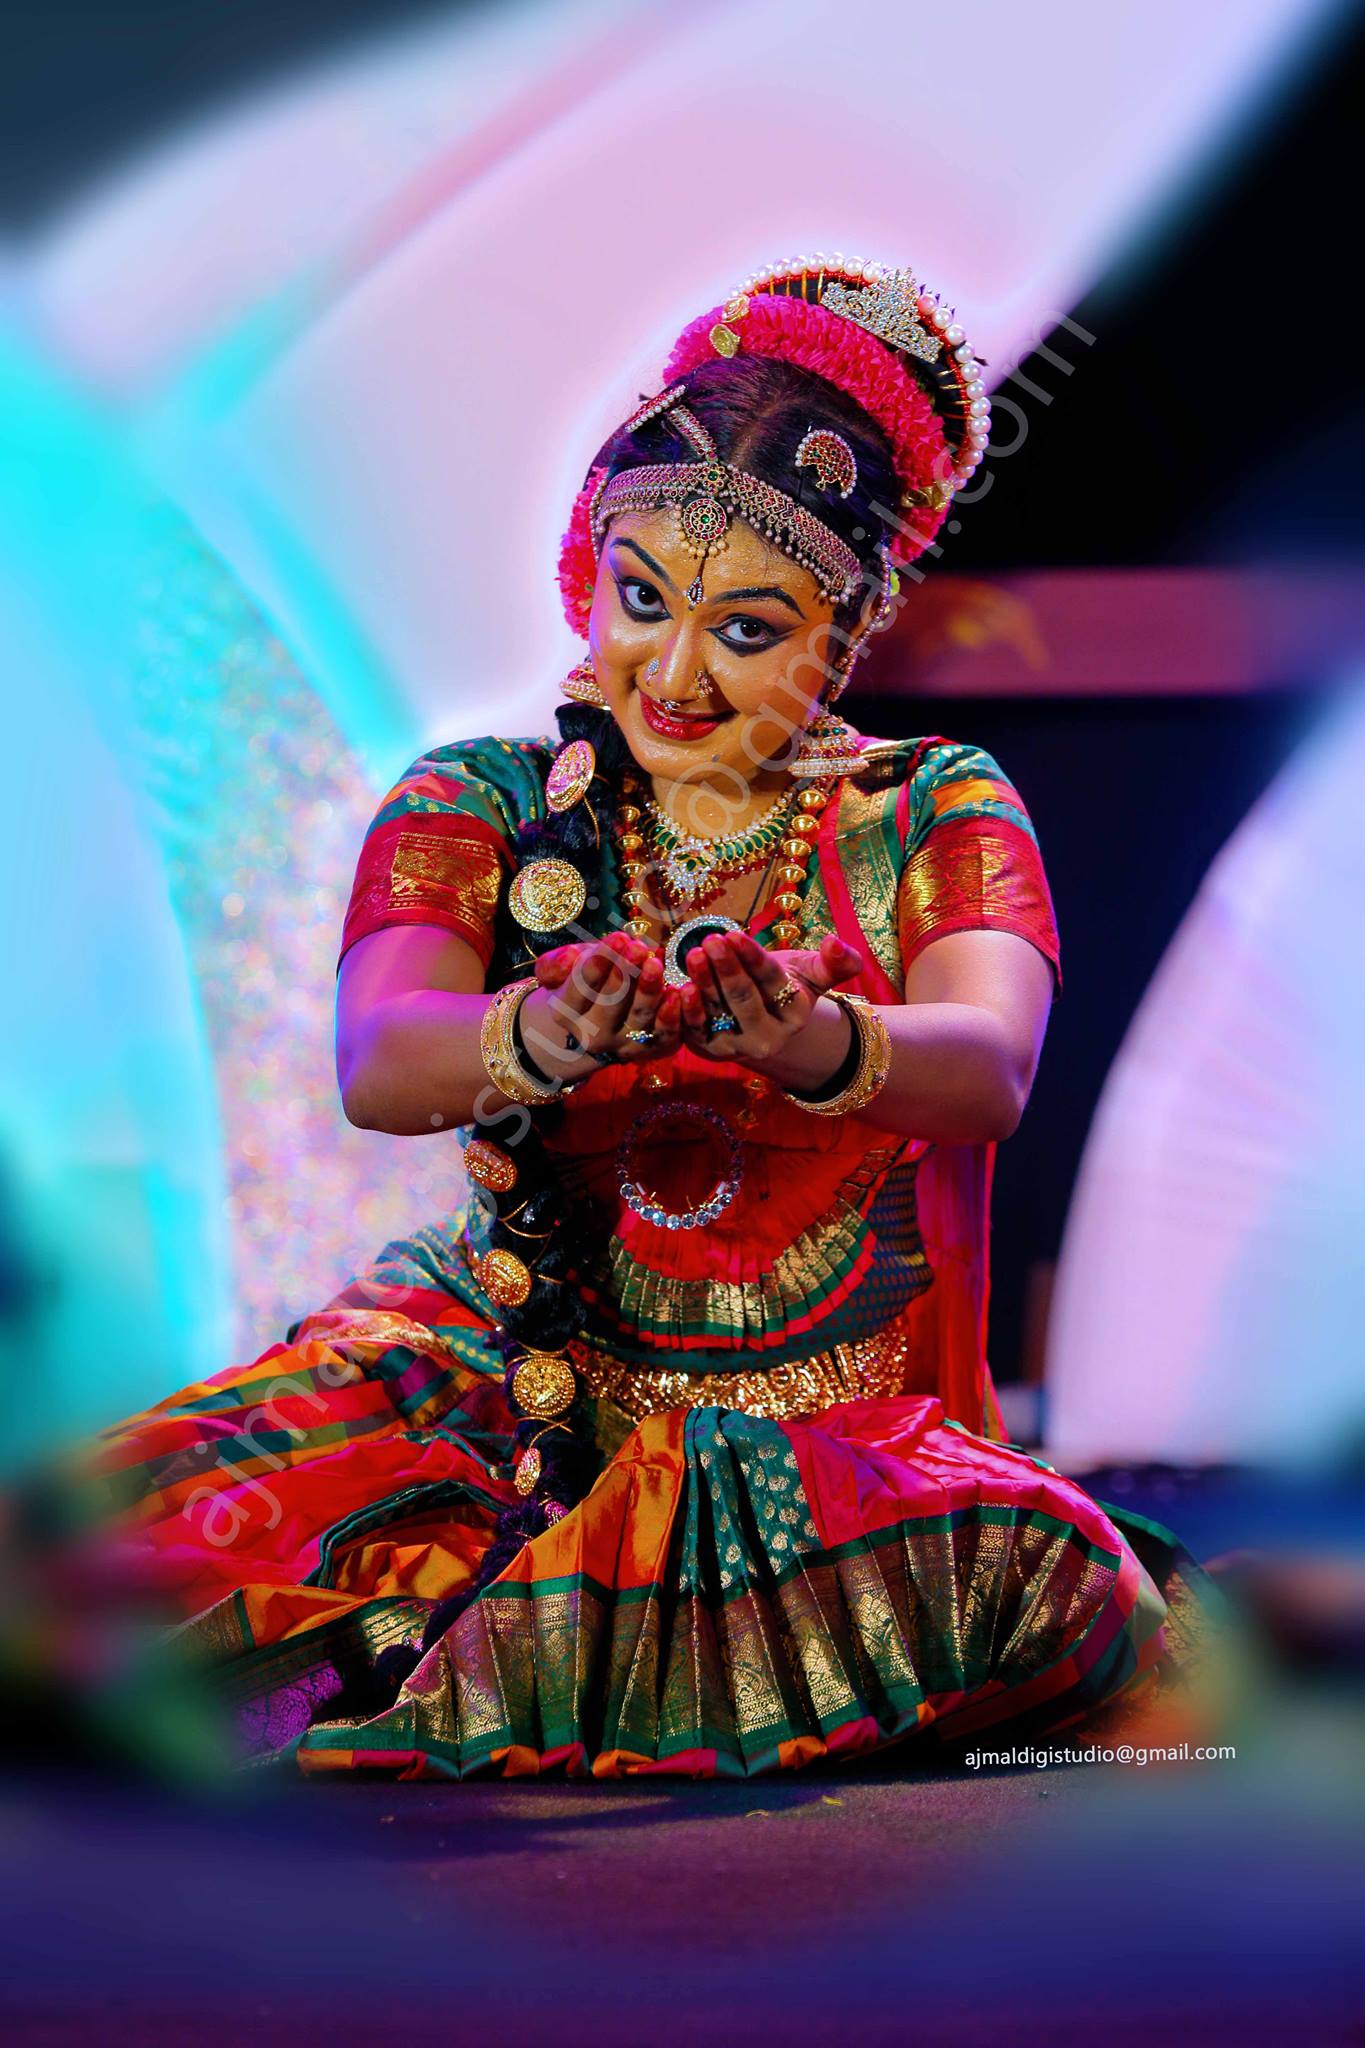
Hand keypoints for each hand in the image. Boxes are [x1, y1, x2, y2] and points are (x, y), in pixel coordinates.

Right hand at [522, 933, 680, 1081]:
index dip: (599, 963)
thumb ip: (556, 963)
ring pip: (638, 1018)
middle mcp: (593, 1034)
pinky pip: (663, 1035)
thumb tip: (570, 958)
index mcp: (566, 1013)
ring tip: (655, 964)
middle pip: (610, 1004)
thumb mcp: (560, 968)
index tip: (618, 937)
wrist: (598, 1018)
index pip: (580, 988)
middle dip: (624, 974)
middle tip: (637, 947)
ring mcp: (623, 1044)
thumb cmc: (583, 981)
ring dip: (648, 991)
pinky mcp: (650, 1048)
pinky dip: (671, 1016)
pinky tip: (676, 993)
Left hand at [679, 929, 864, 1070]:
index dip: (752, 958)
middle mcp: (768, 1037)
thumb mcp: (811, 973)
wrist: (760, 1020)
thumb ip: (835, 962)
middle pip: (744, 998)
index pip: (772, 981)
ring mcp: (737, 1046)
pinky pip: (695, 1030)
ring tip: (694, 955)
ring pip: (717, 1010)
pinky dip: (686, 1009)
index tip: (734, 934)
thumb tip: (836, 943)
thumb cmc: (784, 985)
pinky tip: (679, 986)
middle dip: (726, 968)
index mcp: (795, 1014)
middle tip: (710, 940)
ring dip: (703, 982)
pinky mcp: (709, 1049)